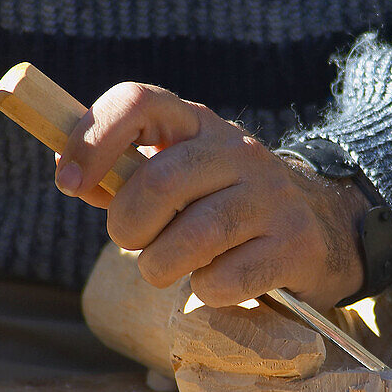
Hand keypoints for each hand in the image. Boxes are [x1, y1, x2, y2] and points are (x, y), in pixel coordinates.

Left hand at [56, 82, 367, 310]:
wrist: (323, 228)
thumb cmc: (226, 204)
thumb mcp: (181, 174)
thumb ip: (126, 175)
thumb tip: (73, 179)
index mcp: (197, 124)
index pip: (138, 101)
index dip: (92, 140)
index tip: (69, 184)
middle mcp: (237, 150)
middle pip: (159, 182)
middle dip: (128, 227)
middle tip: (134, 242)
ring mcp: (271, 195)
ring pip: (193, 237)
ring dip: (161, 266)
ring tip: (167, 268)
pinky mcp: (294, 243)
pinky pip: (226, 279)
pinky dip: (207, 290)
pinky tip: (216, 282)